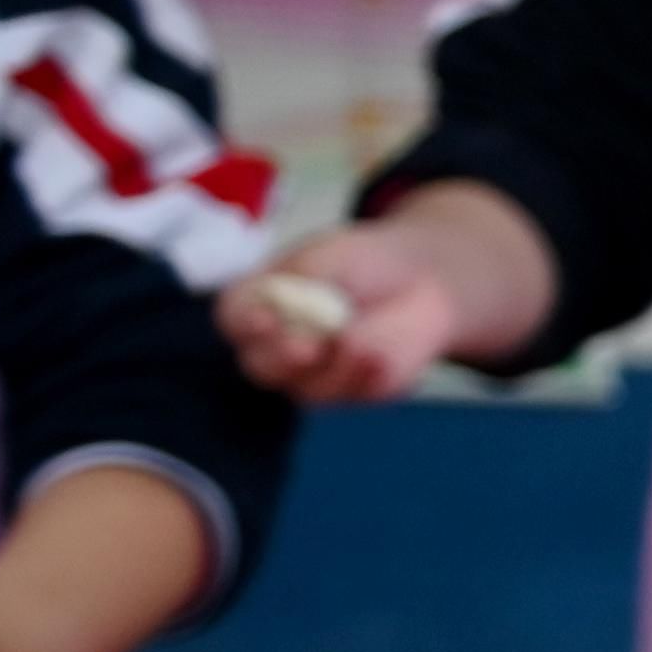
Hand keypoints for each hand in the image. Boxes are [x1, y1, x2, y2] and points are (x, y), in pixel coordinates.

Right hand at [219, 222, 474, 403]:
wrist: (417, 278)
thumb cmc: (360, 263)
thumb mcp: (327, 257)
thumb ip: (306, 281)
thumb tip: (296, 314)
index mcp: (258, 306)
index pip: (234, 320)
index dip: (245, 323)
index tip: (266, 319)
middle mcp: (276, 347)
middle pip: (261, 367)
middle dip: (282, 359)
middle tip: (305, 347)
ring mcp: (313, 375)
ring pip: (308, 389)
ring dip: (332, 370)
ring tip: (357, 342)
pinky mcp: (355, 390)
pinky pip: (354, 394)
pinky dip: (366, 377)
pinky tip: (378, 358)